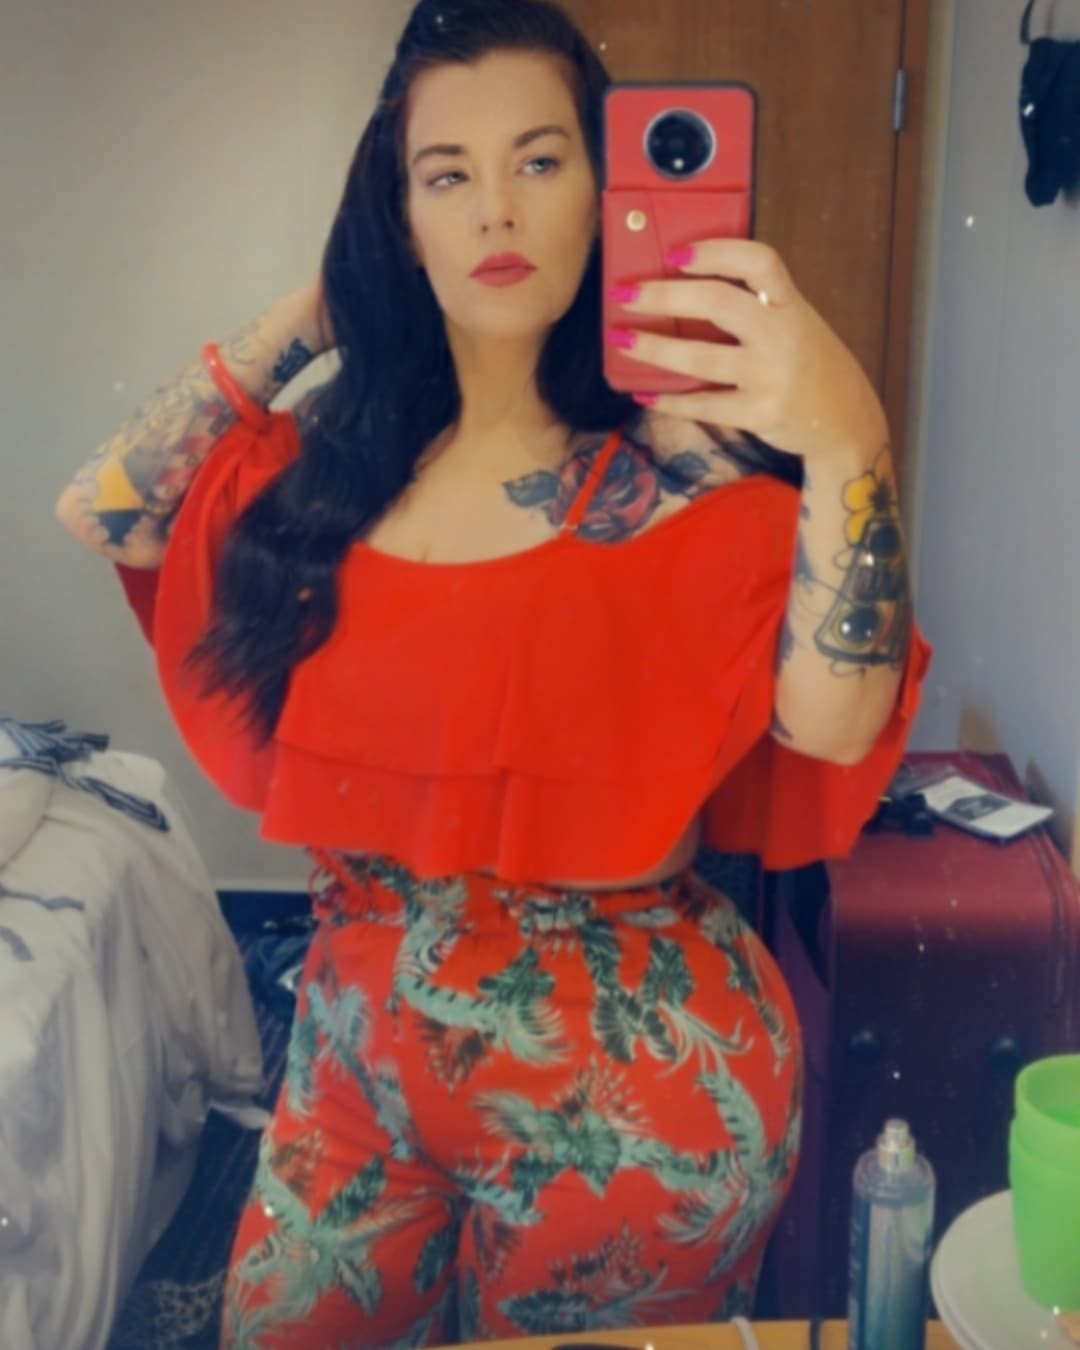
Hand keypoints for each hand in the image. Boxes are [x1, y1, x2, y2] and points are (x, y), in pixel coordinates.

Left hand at [606, 237, 888, 465]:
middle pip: (719, 303)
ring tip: (622, 340)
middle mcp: (784, 335)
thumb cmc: (810, 366)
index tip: (676, 254)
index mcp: (793, 304)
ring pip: (702, 358)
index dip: (716, 252)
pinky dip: (671, 400)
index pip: (760, 262)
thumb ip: (759, 306)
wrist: (847, 423)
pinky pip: (705, 405)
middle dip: (664, 297)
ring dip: (654, 349)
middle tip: (625, 294)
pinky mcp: (761, 414)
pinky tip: (646, 392)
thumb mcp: (797, 324)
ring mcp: (773, 377)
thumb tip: (684, 289)